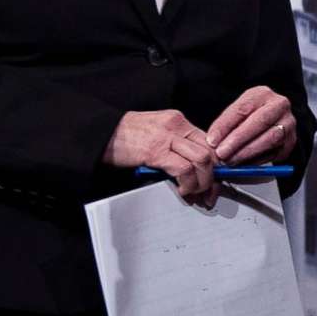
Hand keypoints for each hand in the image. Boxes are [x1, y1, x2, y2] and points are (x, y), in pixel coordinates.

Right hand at [104, 109, 219, 208]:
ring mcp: (166, 137)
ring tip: (196, 194)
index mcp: (178, 121)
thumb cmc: (124, 136)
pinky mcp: (155, 151)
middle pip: (209, 151)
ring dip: (203, 182)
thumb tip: (194, 169)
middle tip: (210, 193)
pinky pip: (183, 169)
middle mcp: (176, 125)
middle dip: (214, 176)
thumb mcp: (156, 134)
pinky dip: (188, 183)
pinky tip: (182, 190)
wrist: (99, 134)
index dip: (217, 164)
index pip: (209, 142)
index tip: (217, 179)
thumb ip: (176, 145)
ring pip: (202, 160)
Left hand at [209, 86, 297, 165]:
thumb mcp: (236, 114)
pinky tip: (243, 164)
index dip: (225, 126)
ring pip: (270, 138)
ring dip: (248, 152)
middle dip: (238, 140)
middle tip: (222, 153)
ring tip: (231, 161)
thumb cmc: (248, 118)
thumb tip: (213, 143)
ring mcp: (288, 123)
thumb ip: (225, 125)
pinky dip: (257, 160)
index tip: (212, 140)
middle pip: (260, 121)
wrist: (272, 123)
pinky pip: (275, 152)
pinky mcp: (291, 142)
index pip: (242, 108)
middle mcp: (279, 106)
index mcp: (262, 94)